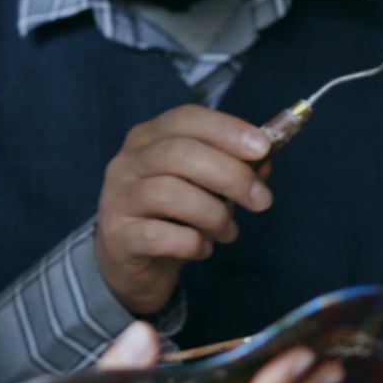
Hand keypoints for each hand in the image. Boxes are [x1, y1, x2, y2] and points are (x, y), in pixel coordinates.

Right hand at [94, 105, 273, 314]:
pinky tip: (201, 248)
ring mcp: (118, 199)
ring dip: (214, 214)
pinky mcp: (119, 237)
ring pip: (170, 193)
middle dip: (231, 174)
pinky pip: (160, 236)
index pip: (186, 119)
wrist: (131, 263)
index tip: (263, 148)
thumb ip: (232, 168)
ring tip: (228, 231)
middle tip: (261, 200)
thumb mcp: (202, 186)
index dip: (227, 129)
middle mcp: (126, 162)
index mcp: (147, 138)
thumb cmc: (171, 216)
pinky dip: (192, 243)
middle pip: (180, 153)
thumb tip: (265, 158)